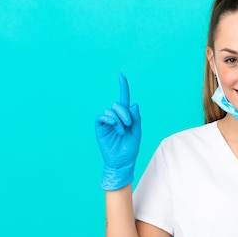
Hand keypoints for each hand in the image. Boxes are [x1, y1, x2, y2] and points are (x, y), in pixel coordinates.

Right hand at [95, 73, 140, 189]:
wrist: (121, 162)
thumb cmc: (130, 149)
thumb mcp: (137, 133)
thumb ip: (136, 119)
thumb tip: (134, 104)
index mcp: (126, 117)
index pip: (124, 99)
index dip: (123, 87)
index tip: (121, 75)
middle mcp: (116, 117)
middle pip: (118, 104)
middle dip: (125, 113)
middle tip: (129, 125)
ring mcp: (107, 122)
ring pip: (111, 110)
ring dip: (119, 119)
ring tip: (122, 131)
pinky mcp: (100, 127)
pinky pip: (102, 116)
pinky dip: (109, 119)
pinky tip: (114, 125)